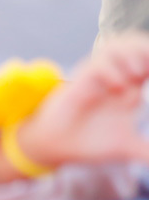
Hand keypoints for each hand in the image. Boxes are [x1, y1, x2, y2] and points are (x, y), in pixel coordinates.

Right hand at [16, 34, 148, 170]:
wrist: (59, 145)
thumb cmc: (91, 141)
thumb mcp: (127, 147)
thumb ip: (147, 152)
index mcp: (130, 89)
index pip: (148, 63)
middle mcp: (115, 78)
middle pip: (134, 48)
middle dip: (145, 51)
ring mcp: (97, 78)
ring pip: (115, 49)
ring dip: (130, 55)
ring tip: (138, 72)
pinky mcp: (81, 81)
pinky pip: (97, 66)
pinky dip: (110, 72)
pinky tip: (119, 87)